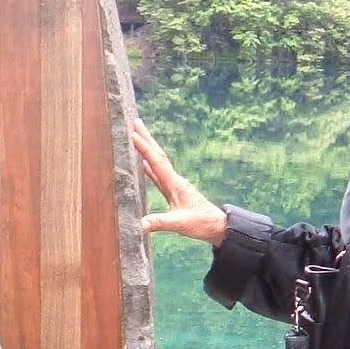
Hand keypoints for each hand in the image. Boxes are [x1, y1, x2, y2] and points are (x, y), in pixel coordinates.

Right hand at [130, 118, 226, 245]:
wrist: (216, 226)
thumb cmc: (201, 223)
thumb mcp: (179, 224)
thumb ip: (160, 223)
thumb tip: (140, 224)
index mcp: (175, 184)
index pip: (157, 162)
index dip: (144, 149)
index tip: (132, 135)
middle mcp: (174, 180)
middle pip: (158, 154)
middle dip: (147, 138)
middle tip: (135, 122)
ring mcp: (174, 185)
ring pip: (157, 162)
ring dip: (147, 148)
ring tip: (137, 136)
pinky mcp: (173, 192)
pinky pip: (158, 175)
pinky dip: (149, 167)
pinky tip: (142, 164)